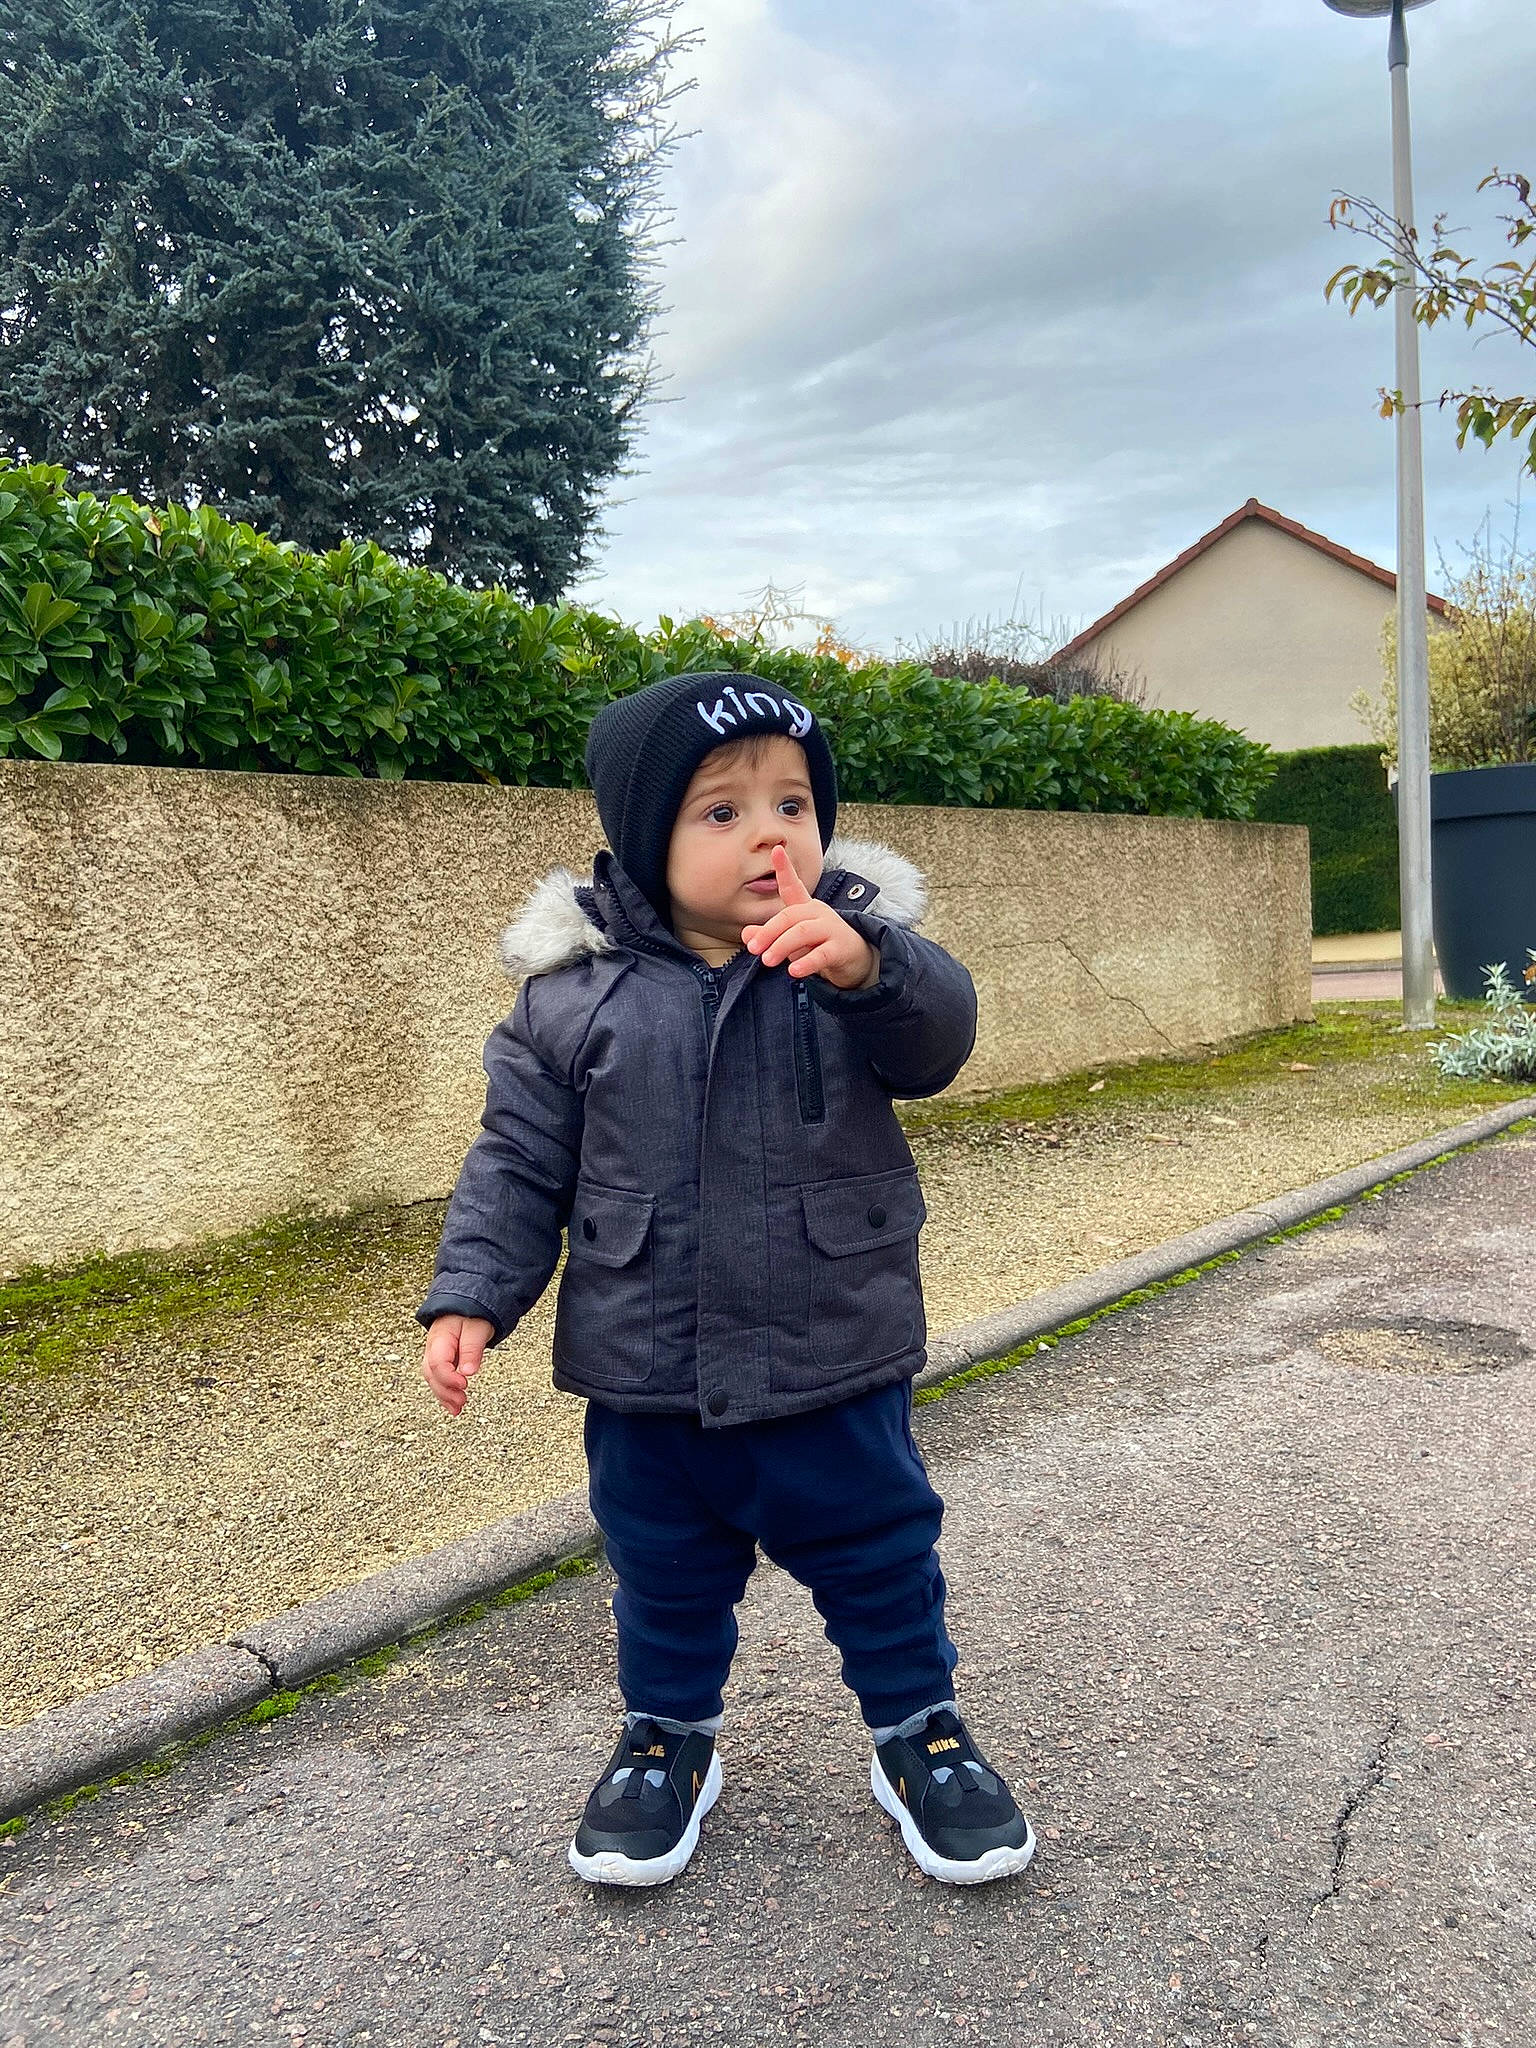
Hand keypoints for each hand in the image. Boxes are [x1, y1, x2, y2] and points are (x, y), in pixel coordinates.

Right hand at [422, 1314, 494, 1416]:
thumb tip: (468, 1371)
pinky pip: (438, 1378)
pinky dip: (445, 1392)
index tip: (464, 1383)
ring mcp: (435, 1354)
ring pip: (433, 1379)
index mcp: (439, 1337)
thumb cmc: (471, 1313)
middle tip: (461, 1401)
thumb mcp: (476, 1327)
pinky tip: (452, 1405)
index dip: (449, 1376)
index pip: (437, 1362)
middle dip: (445, 1391)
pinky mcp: (441, 1360)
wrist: (466, 1302)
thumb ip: (472, 1348)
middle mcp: (433, 1347)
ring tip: (457, 1408)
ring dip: (444, 1396)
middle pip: (432, 1374)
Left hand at [741, 844, 880, 990]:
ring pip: (803, 932)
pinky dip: (807, 962)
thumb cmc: (819, 944)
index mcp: (805, 907)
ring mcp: (831, 929)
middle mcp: (818, 913)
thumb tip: (747, 934)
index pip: (793, 885)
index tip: (776, 849)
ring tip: (767, 961)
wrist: (855, 959)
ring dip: (782, 946)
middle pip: (790, 916)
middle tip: (753, 948)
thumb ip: (770, 935)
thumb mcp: (792, 940)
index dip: (785, 867)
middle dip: (769, 931)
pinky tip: (794, 971)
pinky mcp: (840, 948)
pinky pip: (821, 954)